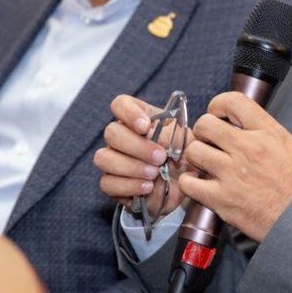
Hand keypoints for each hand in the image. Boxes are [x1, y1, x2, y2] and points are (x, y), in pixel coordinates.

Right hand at [94, 94, 193, 216]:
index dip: (128, 113)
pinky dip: (129, 186)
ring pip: (104, 158)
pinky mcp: (112, 184)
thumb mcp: (186, 141)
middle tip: (160, 157)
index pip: (120, 105)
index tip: (145, 126)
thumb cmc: (185, 157)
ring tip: (154, 174)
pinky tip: (147, 187)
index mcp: (140, 118)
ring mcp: (114, 160)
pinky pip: (107, 184)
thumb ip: (171, 135)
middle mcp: (122, 137)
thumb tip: (155, 139)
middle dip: (137, 146)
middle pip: (111, 133)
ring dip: (131, 167)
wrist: (188, 186)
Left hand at [179, 91, 291, 241]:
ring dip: (195, 156)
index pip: (233, 101)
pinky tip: (198, 184)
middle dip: (203, 131)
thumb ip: (263, 130)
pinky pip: (188, 183)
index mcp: (266, 133)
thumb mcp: (288, 145)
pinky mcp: (222, 198)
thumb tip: (239, 122)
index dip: (218, 104)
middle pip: (205, 124)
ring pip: (193, 150)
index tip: (216, 113)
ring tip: (204, 163)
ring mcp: (232, 173)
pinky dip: (189, 183)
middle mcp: (247, 149)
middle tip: (208, 141)